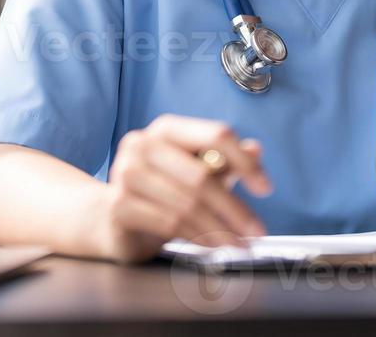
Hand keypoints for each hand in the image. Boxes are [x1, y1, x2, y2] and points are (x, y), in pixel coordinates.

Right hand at [93, 115, 271, 263]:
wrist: (110, 218)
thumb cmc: (159, 191)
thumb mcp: (194, 172)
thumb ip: (223, 161)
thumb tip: (256, 150)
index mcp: (166, 128)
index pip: (215, 135)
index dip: (245, 162)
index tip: (265, 188)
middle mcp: (142, 144)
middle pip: (202, 176)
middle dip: (235, 207)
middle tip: (257, 230)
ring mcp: (126, 173)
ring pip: (187, 204)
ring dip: (221, 229)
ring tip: (241, 244)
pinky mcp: (119, 205)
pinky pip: (170, 223)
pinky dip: (199, 238)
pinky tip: (215, 246)